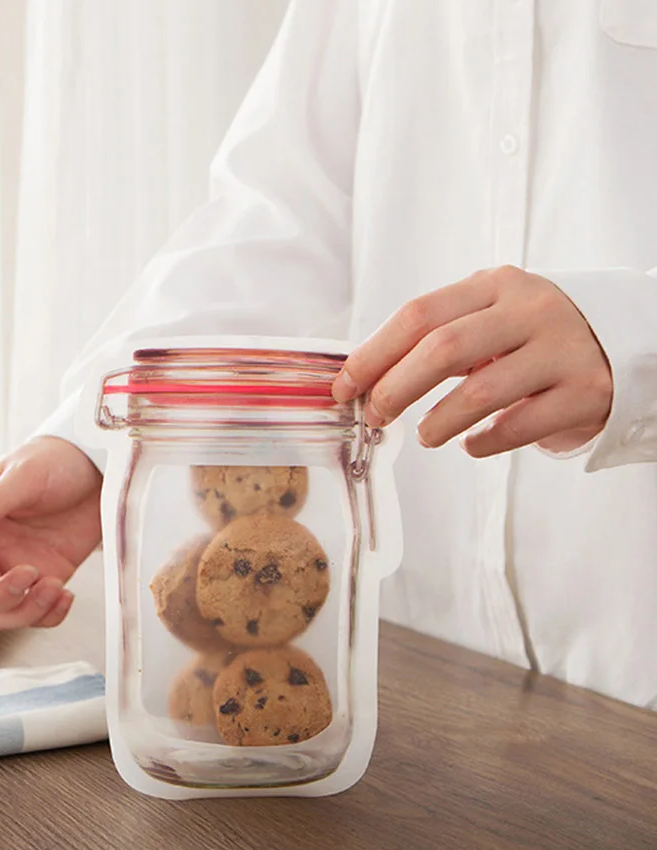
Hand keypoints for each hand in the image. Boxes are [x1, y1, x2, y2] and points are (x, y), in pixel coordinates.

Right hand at [0, 437, 102, 628]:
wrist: (98, 467)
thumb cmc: (54, 460)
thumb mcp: (24, 475)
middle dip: (1, 596)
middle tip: (28, 573)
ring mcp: (22, 567)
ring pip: (9, 612)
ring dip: (28, 610)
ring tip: (53, 586)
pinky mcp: (50, 576)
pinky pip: (41, 612)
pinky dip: (51, 614)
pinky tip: (65, 595)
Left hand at [330, 266, 612, 456]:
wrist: (623, 344)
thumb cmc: (531, 338)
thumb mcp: (488, 319)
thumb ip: (435, 338)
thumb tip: (363, 378)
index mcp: (494, 286)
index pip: (418, 315)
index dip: (373, 354)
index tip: (344, 387)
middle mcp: (530, 311)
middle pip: (443, 349)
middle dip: (396, 389)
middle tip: (377, 416)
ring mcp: (562, 350)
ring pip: (480, 392)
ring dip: (437, 422)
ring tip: (427, 435)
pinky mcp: (585, 392)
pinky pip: (517, 427)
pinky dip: (482, 443)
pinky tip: (472, 444)